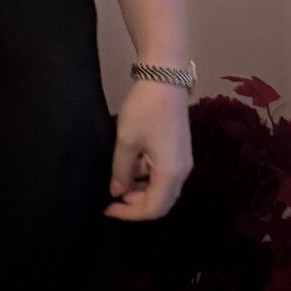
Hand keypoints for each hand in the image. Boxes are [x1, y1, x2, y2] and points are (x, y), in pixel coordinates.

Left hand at [105, 78, 191, 220]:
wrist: (164, 77)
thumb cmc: (145, 109)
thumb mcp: (126, 141)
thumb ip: (121, 172)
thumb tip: (117, 192)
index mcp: (171, 173)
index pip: (153, 209)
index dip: (129, 214)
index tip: (107, 209)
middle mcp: (182, 171)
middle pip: (161, 202)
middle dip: (136, 205)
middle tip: (112, 199)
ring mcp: (182, 160)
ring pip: (163, 189)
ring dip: (141, 191)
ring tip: (118, 182)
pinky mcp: (179, 150)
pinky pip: (164, 174)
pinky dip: (147, 178)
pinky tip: (130, 167)